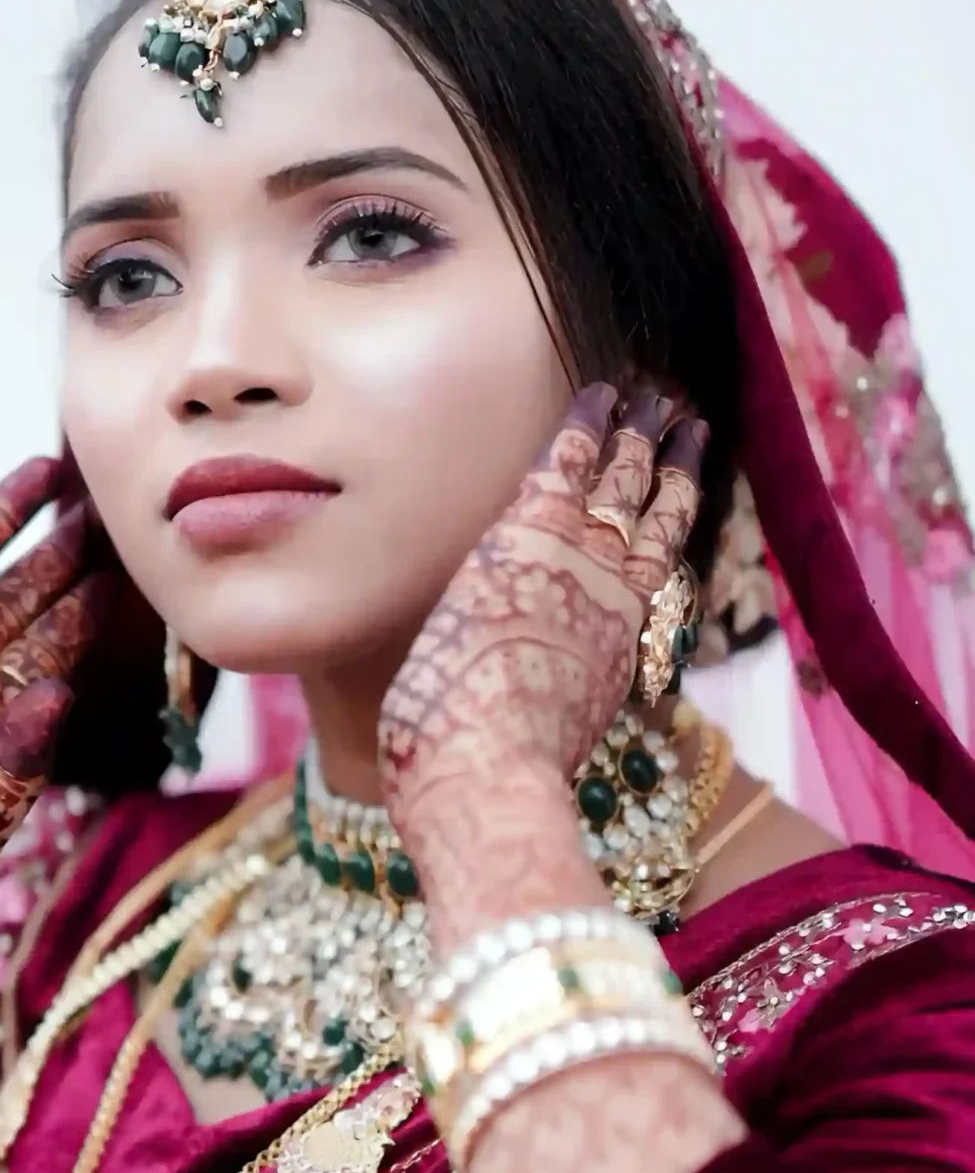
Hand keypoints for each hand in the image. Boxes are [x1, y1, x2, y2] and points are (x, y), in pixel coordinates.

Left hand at [379, 385, 704, 830]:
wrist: (490, 775)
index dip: (671, 524)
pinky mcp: (528, 539)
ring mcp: (578, 564)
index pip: (655, 570)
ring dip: (638, 434)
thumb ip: (546, 703)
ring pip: (621, 484)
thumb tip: (521, 710)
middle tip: (682, 420)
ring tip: (654, 395)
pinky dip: (585, 426)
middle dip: (666, 465)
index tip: (682, 490)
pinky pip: (564, 465)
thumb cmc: (496, 779)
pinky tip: (598, 393)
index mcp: (619, 649)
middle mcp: (615, 600)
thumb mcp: (544, 736)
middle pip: (651, 518)